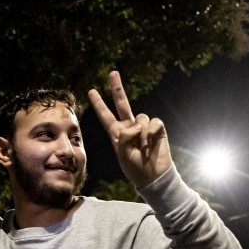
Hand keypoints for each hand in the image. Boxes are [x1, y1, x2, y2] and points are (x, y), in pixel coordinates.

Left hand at [88, 70, 172, 188]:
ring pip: (140, 117)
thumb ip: (125, 136)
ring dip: (141, 133)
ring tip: (143, 147)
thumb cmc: (135, 167)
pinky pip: (153, 121)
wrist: (152, 176)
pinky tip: (151, 142)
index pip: (105, 116)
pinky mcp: (157, 129)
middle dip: (117, 88)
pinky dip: (152, 131)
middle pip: (122, 103)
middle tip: (112, 73)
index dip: (99, 104)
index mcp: (117, 133)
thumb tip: (137, 124)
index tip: (91, 92)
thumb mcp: (122, 153)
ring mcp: (143, 127)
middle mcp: (129, 127)